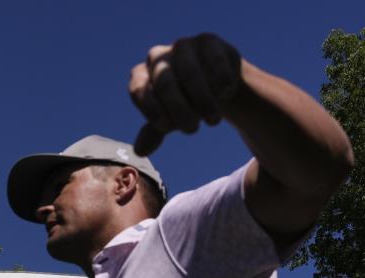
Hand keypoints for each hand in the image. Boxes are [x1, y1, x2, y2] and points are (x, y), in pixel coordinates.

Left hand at [128, 33, 242, 155]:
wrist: (218, 85)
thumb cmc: (187, 103)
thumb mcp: (170, 119)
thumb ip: (155, 132)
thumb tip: (140, 151)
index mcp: (142, 75)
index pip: (138, 89)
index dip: (150, 109)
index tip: (166, 128)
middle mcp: (158, 57)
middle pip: (164, 82)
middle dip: (178, 109)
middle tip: (192, 130)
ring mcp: (183, 46)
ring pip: (189, 73)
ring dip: (202, 100)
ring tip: (212, 120)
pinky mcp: (208, 41)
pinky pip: (213, 61)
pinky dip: (220, 80)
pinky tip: (225, 93)